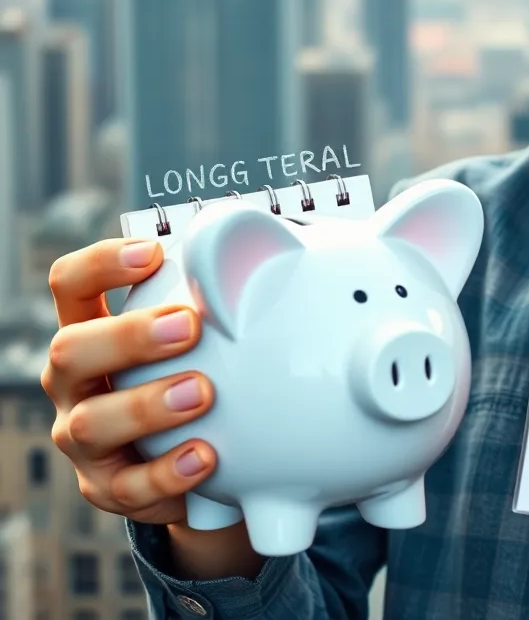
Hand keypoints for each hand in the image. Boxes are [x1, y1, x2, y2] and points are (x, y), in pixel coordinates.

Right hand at [42, 238, 218, 526]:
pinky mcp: (108, 487)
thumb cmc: (191, 368)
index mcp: (91, 328)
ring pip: (91, 422)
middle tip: (189, 326)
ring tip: (203, 392)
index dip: (100, 263)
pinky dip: (167, 473)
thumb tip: (264, 235)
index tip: (153, 255)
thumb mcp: (196, 331)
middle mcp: (75, 381)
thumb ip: (217, 289)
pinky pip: (127, 487)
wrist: (191, 457)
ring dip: (147, 405)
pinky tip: (205, 456)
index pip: (71, 284)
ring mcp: (83, 436)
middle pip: (70, 349)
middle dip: (128, 336)